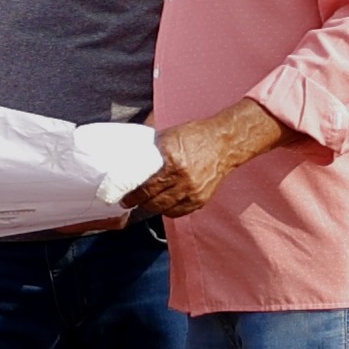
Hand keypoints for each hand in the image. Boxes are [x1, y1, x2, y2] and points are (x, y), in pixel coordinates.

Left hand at [125, 99, 285, 217]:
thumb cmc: (195, 136)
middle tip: (130, 201)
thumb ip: (151, 150)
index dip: (133, 196)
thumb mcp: (168, 137)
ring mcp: (194, 191)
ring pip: (165, 209)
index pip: (147, 186)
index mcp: (173, 161)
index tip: (124, 198)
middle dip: (140, 203)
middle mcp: (183, 179)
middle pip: (154, 201)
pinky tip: (164, 203)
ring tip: (146, 201)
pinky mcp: (201, 199)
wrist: (225, 143)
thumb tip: (130, 159)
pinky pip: (180, 212)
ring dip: (153, 207)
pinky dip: (169, 210)